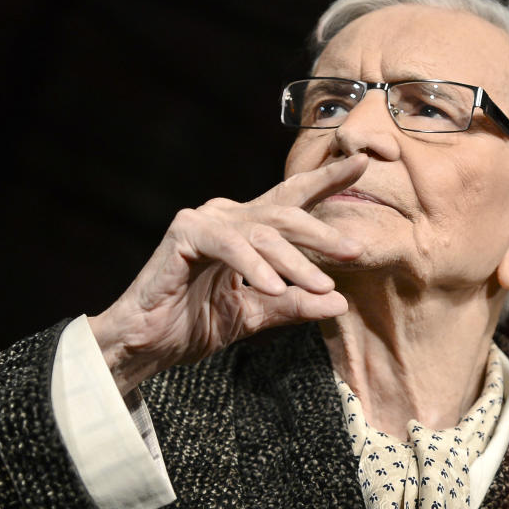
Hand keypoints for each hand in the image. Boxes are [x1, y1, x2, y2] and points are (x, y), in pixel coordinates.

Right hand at [88, 154, 368, 393]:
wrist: (144, 346)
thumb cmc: (193, 324)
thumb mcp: (257, 314)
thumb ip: (295, 305)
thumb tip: (340, 303)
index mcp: (245, 228)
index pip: (293, 199)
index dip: (327, 179)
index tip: (364, 163)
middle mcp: (227, 215)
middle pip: (286, 214)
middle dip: (323, 233)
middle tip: (356, 250)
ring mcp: (204, 220)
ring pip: (263, 232)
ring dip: (296, 261)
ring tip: (322, 285)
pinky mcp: (184, 234)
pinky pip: (230, 246)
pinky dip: (254, 267)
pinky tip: (274, 288)